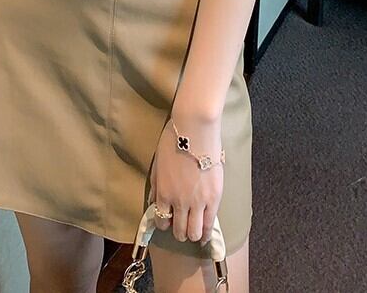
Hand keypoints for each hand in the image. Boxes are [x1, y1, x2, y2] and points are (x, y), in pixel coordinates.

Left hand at [147, 113, 223, 244]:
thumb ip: (156, 185)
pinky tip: (205, 235)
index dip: (164, 223)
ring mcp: (197, 201)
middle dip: (179, 232)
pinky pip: (210, 224)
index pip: (162, 220)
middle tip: (181, 228)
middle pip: (179, 230)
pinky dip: (207, 233)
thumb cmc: (174, 141)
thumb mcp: (158, 163)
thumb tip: (153, 201)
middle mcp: (179, 201)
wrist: (195, 130)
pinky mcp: (214, 198)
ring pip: (194, 232)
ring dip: (192, 235)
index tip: (168, 220)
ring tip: (194, 232)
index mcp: (164, 192)